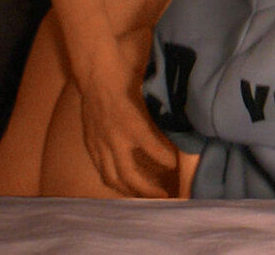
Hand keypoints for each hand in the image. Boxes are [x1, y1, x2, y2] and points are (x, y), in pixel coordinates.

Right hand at [76, 31, 177, 196]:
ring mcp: (100, 144)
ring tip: (145, 197)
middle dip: (149, 190)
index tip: (179, 167)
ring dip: (130, 191)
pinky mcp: (91, 145)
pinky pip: (102, 170)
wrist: (98, 75)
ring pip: (113, 178)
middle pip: (131, 176)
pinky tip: (124, 185)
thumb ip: (166, 116)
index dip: (168, 162)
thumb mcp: (153, 97)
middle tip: (166, 196)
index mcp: (133, 126)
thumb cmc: (129, 82)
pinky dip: (114, 181)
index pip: (155, 152)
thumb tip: (183, 128)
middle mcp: (115, 139)